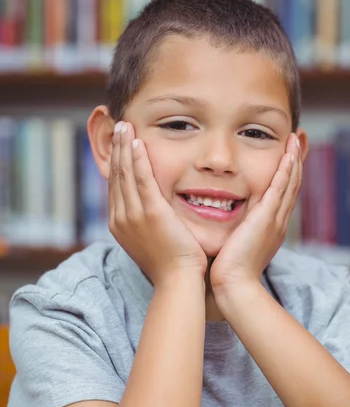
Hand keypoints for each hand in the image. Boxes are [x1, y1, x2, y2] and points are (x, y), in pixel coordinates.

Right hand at [109, 121, 206, 285]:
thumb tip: (150, 214)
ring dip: (124, 146)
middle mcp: (120, 218)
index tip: (119, 145)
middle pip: (115, 175)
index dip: (116, 163)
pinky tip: (138, 141)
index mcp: (119, 225)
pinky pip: (141, 178)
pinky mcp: (150, 212)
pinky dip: (138, 158)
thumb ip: (146, 224)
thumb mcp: (151, 241)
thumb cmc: (171, 265)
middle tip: (118, 126)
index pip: (115, 186)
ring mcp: (132, 215)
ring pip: (124, 173)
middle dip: (117, 149)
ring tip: (125, 125)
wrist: (177, 281)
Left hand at [210, 133, 301, 291]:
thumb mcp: (235, 247)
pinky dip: (286, 170)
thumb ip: (234, 233)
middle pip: (292, 186)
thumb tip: (224, 226)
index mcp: (270, 229)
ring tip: (297, 138)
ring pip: (290, 183)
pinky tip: (289, 153)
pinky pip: (281, 188)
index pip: (281, 196)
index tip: (287, 157)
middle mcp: (277, 222)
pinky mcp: (267, 217)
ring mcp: (275, 219)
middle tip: (299, 141)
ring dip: (294, 159)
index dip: (286, 176)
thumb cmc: (228, 271)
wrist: (234, 285)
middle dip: (296, 162)